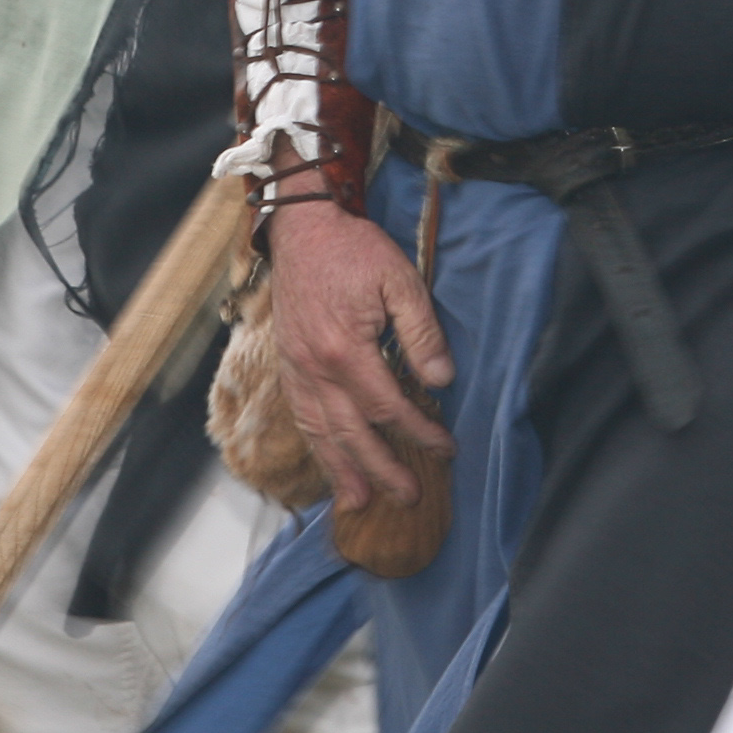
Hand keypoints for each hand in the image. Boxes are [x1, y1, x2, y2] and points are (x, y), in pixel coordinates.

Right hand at [264, 201, 453, 515]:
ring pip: (319, 432)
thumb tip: (440, 381)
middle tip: (408, 496)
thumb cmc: (353, 250)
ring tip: (358, 503)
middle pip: (351, 432)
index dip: (418, 431)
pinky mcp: (287, 366)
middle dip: (381, 469)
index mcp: (345, 349)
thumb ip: (420, 331)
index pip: (388, 407)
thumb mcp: (399, 279)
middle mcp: (315, 369)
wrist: (301, 229)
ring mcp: (296, 370)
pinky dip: (315, 445)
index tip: (445, 447)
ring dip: (341, 470)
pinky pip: (301, 416)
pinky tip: (329, 461)